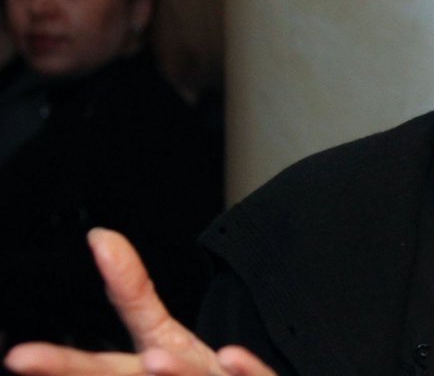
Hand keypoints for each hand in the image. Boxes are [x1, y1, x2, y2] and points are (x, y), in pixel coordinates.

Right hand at [4, 229, 274, 375]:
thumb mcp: (160, 333)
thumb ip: (132, 291)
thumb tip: (100, 237)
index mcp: (144, 372)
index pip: (96, 368)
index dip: (56, 365)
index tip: (17, 359)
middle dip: (81, 371)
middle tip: (35, 363)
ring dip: (173, 372)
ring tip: (153, 360)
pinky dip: (245, 370)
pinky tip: (231, 356)